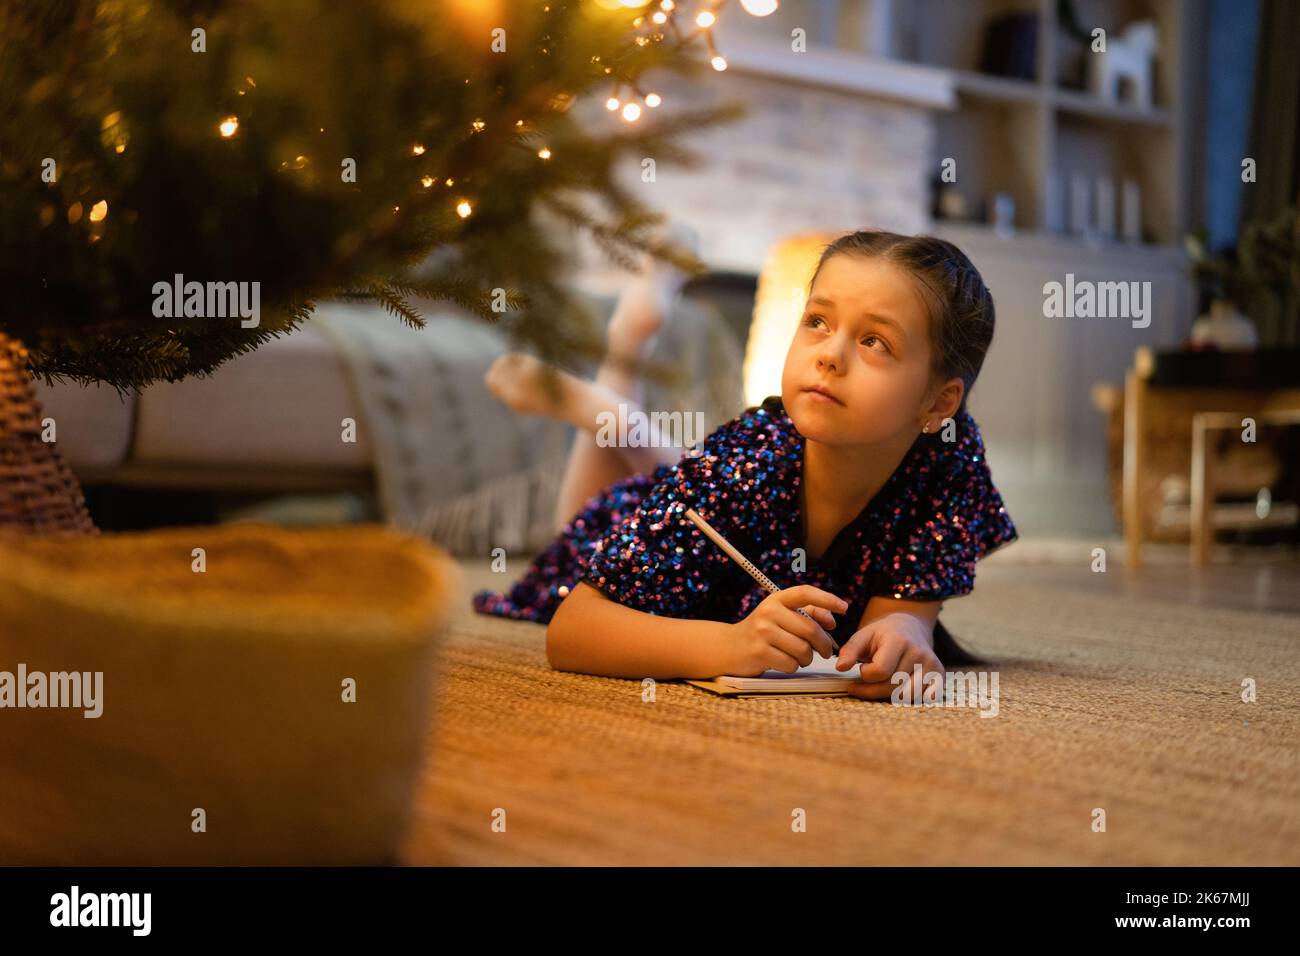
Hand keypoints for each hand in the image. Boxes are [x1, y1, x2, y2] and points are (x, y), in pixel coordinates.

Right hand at [721, 585, 845, 676]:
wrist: (729, 647)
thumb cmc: (762, 632)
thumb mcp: (781, 616)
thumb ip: (807, 614)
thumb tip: (831, 621)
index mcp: (776, 599)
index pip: (805, 593)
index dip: (827, 599)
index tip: (844, 608)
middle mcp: (769, 612)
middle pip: (810, 629)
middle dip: (823, 644)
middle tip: (825, 651)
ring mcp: (763, 631)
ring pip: (803, 649)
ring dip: (806, 658)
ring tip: (798, 657)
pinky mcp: (759, 651)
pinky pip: (791, 663)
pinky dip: (793, 666)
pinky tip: (783, 662)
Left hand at [833, 612, 943, 700]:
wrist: (910, 627)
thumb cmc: (882, 634)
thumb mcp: (863, 636)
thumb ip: (850, 650)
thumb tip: (840, 667)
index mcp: (899, 639)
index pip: (880, 671)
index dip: (865, 675)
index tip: (862, 669)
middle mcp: (919, 652)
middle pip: (892, 686)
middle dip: (872, 689)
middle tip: (863, 684)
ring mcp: (933, 664)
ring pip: (907, 696)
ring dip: (889, 695)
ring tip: (881, 683)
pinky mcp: (940, 675)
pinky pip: (924, 699)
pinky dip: (909, 698)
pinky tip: (899, 689)